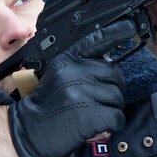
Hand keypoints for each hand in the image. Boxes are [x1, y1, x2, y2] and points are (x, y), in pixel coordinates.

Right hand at [7, 23, 130, 156]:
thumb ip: (80, 67)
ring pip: (117, 97)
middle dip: (113, 89)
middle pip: (114, 74)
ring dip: (112, 108)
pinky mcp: (88, 114)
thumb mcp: (58, 76)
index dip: (114, 33)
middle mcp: (74, 72)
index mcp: (66, 60)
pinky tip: (101, 126)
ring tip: (95, 114)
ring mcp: (81, 92)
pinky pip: (116, 116)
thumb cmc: (46, 105)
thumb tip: (109, 63)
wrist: (28, 130)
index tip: (128, 26)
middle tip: (100, 101)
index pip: (95, 41)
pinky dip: (114, 124)